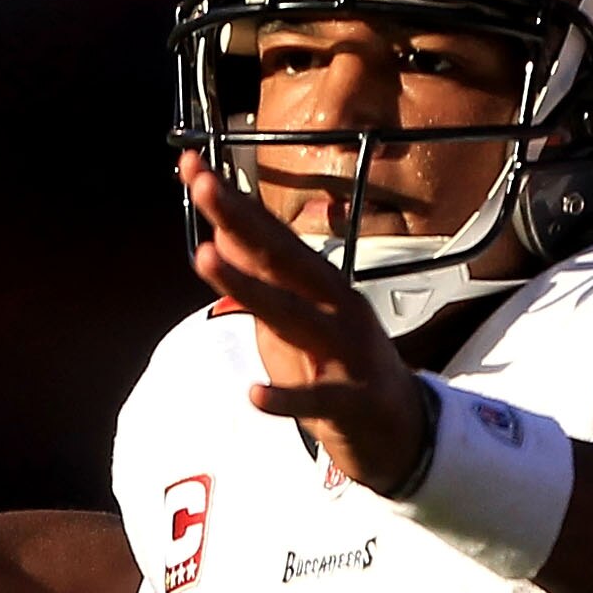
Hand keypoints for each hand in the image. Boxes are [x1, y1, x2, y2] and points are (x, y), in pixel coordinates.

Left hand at [179, 151, 429, 493]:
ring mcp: (347, 352)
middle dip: (240, 220)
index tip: (192, 165)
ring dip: (247, 286)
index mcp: (320, 284)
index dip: (232, 201)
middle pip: (281, 259)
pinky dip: (286, 397)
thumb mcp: (297, 317)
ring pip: (293, 315)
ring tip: (204, 257)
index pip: (270, 235)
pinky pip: (315, 399)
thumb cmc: (340, 366)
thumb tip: (220, 234)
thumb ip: (262, 280)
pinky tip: (254, 393)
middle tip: (203, 184)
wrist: (401, 428)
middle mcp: (336, 306)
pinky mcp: (352, 402)